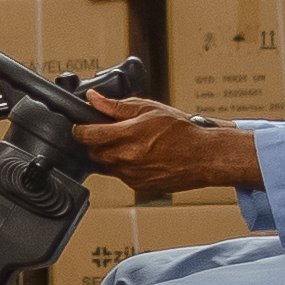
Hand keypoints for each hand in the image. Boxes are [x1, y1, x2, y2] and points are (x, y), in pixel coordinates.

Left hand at [69, 94, 259, 197]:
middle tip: (112, 132)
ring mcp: (130, 175)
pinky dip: (124, 165)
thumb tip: (95, 99)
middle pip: (93, 152)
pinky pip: (121, 175)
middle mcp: (125, 158)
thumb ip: (117, 106)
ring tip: (132, 143)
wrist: (203, 156)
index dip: (80, 128)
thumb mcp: (149, 109)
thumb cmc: (182, 131)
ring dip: (111, 154)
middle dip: (98, 141)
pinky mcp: (137, 186)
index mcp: (126, 136)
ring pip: (106, 165)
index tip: (81, 126)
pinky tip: (141, 156)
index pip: (87, 135)